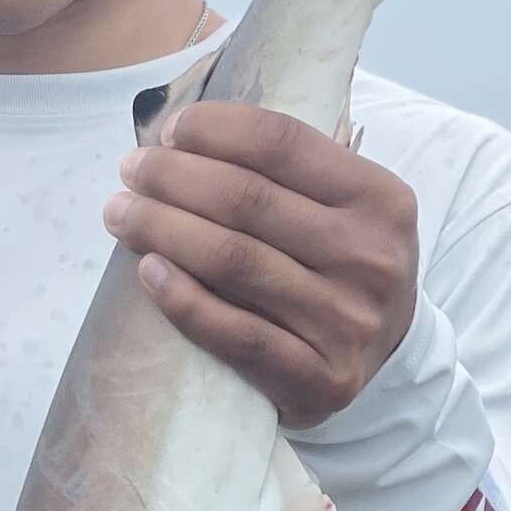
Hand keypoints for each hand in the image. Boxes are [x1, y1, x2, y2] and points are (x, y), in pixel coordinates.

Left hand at [102, 102, 419, 428]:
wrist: (389, 363)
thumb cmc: (346, 272)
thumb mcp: (348, 210)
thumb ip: (290, 176)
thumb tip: (182, 142)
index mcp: (380, 198)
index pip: (282, 145)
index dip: (214, 131)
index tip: (168, 132)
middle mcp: (368, 258)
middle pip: (248, 201)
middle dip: (175, 178)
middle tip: (130, 172)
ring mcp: (345, 323)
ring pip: (235, 262)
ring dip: (164, 230)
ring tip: (122, 214)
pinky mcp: (318, 379)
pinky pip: (236, 335)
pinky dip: (184, 301)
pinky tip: (148, 272)